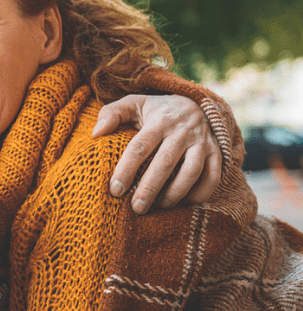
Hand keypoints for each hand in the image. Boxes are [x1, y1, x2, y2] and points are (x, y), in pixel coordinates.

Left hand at [93, 94, 221, 214]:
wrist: (195, 103)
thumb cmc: (155, 110)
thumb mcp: (133, 104)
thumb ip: (111, 114)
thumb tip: (95, 134)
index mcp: (158, 120)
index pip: (140, 147)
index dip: (126, 169)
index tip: (115, 190)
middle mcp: (182, 131)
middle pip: (165, 163)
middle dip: (149, 188)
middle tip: (136, 208)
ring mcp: (202, 142)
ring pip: (191, 171)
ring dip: (175, 192)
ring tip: (160, 206)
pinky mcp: (216, 152)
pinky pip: (213, 177)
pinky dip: (200, 193)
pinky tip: (184, 203)